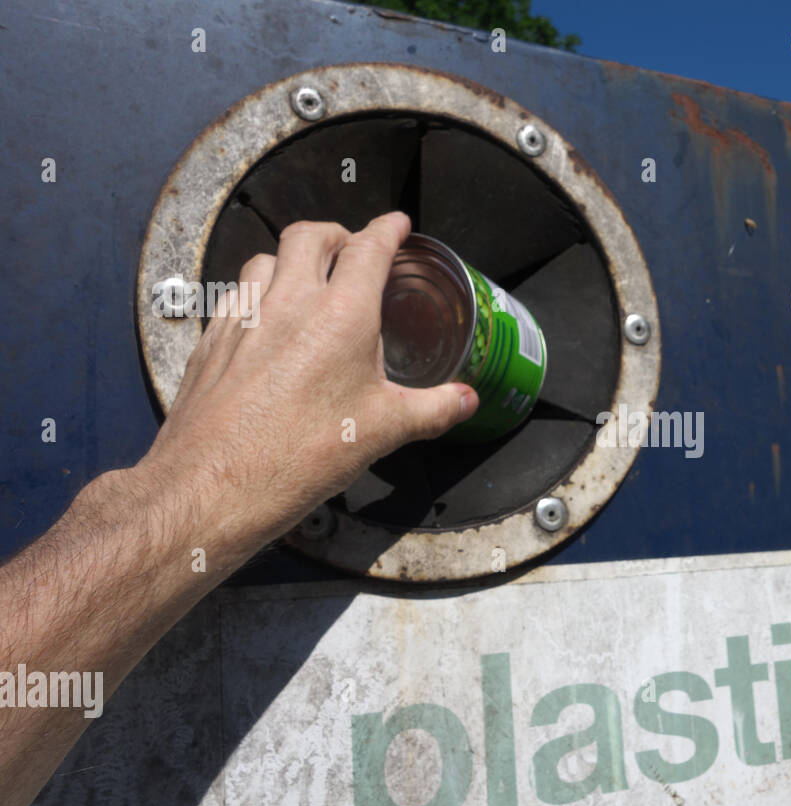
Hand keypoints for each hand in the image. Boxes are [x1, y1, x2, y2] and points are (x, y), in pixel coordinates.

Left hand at [140, 211, 477, 552]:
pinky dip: (257, 289)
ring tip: (307, 278)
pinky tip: (265, 317)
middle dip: (337, 233)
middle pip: (311, 236)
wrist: (214, 484)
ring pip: (267, 257)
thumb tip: (466, 399)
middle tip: (353, 248)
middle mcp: (290, 301)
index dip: (387, 230)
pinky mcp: (213, 337)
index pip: (368, 248)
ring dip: (292, 257)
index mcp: (342, 315)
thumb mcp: (384, 432)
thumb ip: (433, 409)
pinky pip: (236, 293)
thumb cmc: (301, 455)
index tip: (397, 225)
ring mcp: (244, 315)